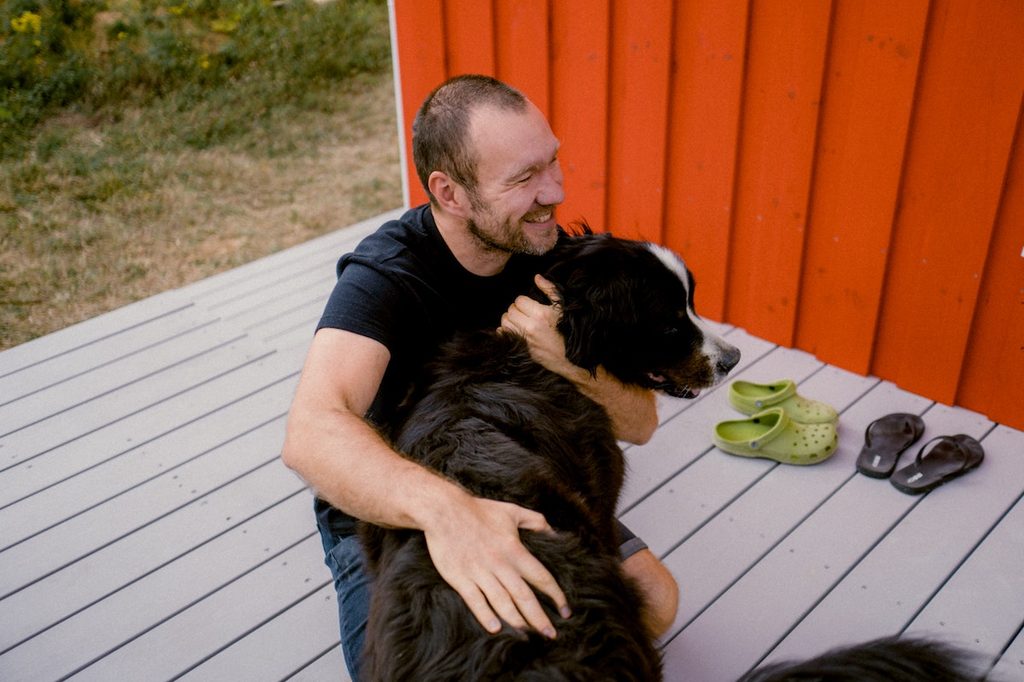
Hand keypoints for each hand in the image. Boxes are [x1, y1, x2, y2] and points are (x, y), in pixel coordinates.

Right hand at [422, 491, 569, 637]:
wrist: (445, 510)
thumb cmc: (479, 510)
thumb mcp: (512, 511)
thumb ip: (536, 521)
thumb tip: (555, 533)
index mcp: (514, 550)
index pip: (542, 577)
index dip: (556, 595)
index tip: (565, 609)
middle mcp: (500, 564)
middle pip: (524, 597)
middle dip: (539, 618)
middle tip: (551, 634)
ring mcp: (479, 573)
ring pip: (502, 603)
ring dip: (517, 621)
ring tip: (528, 636)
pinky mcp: (460, 578)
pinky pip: (475, 601)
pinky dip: (486, 615)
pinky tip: (496, 629)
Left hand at [501, 275, 574, 374]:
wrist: (572, 358)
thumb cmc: (569, 330)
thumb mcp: (562, 308)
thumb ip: (549, 290)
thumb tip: (537, 277)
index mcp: (541, 315)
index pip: (519, 300)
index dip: (524, 301)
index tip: (530, 305)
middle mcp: (530, 327)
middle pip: (510, 310)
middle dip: (516, 309)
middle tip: (524, 312)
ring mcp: (525, 340)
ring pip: (505, 322)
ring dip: (510, 319)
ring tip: (519, 320)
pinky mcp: (522, 349)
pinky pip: (504, 335)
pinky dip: (506, 331)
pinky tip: (515, 330)